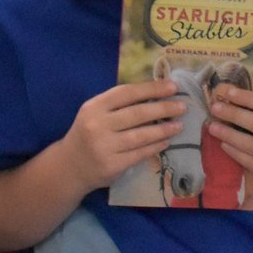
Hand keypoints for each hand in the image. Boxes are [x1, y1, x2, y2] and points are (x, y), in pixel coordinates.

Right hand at [63, 80, 186, 193]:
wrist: (69, 166)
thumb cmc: (88, 133)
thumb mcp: (95, 113)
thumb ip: (118, 104)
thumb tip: (155, 94)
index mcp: (94, 107)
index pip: (127, 93)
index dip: (151, 88)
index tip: (172, 86)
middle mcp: (98, 125)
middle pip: (137, 114)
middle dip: (163, 109)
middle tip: (182, 106)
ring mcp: (104, 147)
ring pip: (141, 135)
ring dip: (163, 129)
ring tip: (179, 125)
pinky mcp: (112, 165)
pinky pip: (140, 153)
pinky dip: (156, 146)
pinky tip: (166, 141)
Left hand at [208, 85, 252, 194]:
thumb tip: (237, 97)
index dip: (248, 98)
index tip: (227, 92)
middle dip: (234, 114)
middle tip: (215, 108)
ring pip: (251, 145)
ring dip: (229, 135)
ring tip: (213, 127)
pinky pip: (251, 163)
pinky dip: (235, 152)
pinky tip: (224, 144)